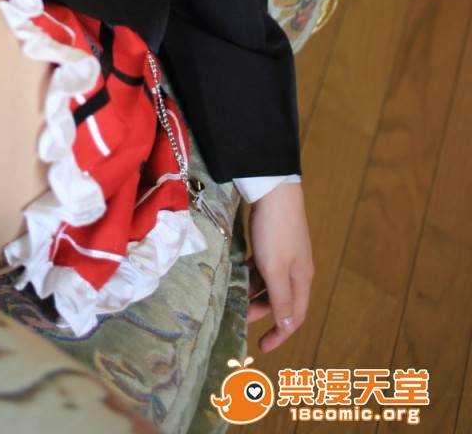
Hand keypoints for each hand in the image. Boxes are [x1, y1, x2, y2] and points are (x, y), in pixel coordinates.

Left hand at [244, 180, 313, 353]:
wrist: (273, 188)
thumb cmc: (274, 231)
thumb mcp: (275, 268)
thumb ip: (281, 299)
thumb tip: (288, 326)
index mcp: (301, 280)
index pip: (295, 316)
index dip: (280, 334)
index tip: (262, 347)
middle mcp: (296, 269)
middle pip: (280, 300)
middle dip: (261, 312)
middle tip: (238, 316)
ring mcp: (285, 254)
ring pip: (270, 283)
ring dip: (253, 293)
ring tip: (233, 297)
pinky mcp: (273, 241)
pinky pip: (263, 267)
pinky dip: (252, 275)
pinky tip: (237, 274)